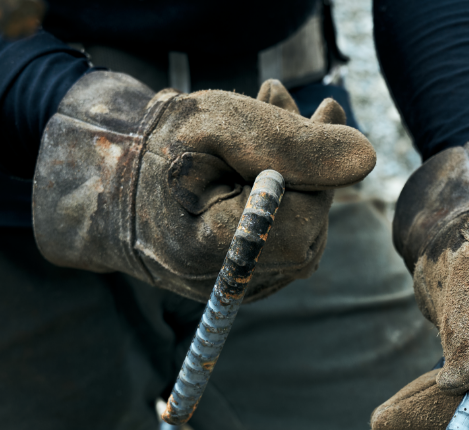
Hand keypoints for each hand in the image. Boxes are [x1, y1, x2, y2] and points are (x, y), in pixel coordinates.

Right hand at [33, 73, 374, 300]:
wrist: (103, 182)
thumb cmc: (155, 146)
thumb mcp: (218, 124)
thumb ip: (292, 142)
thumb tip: (365, 160)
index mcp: (212, 249)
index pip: (303, 220)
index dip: (317, 168)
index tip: (321, 104)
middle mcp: (224, 283)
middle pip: (309, 232)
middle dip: (309, 165)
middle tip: (285, 99)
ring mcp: (231, 290)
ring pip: (302, 238)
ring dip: (299, 177)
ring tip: (269, 113)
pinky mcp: (238, 284)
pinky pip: (283, 244)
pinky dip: (285, 199)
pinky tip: (261, 156)